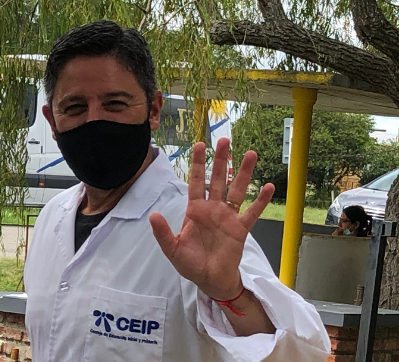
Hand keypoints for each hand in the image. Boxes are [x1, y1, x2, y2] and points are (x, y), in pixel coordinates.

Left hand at [149, 138, 274, 300]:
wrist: (209, 280)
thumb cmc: (189, 263)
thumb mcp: (172, 248)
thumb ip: (163, 232)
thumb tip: (153, 215)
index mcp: (195, 210)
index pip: (195, 181)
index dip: (197, 164)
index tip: (199, 145)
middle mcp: (212, 208)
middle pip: (217, 179)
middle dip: (220, 160)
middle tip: (224, 140)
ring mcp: (228, 217)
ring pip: (236, 190)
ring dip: (243, 173)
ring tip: (250, 153)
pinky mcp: (241, 229)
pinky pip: (252, 212)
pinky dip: (260, 200)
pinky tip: (268, 187)